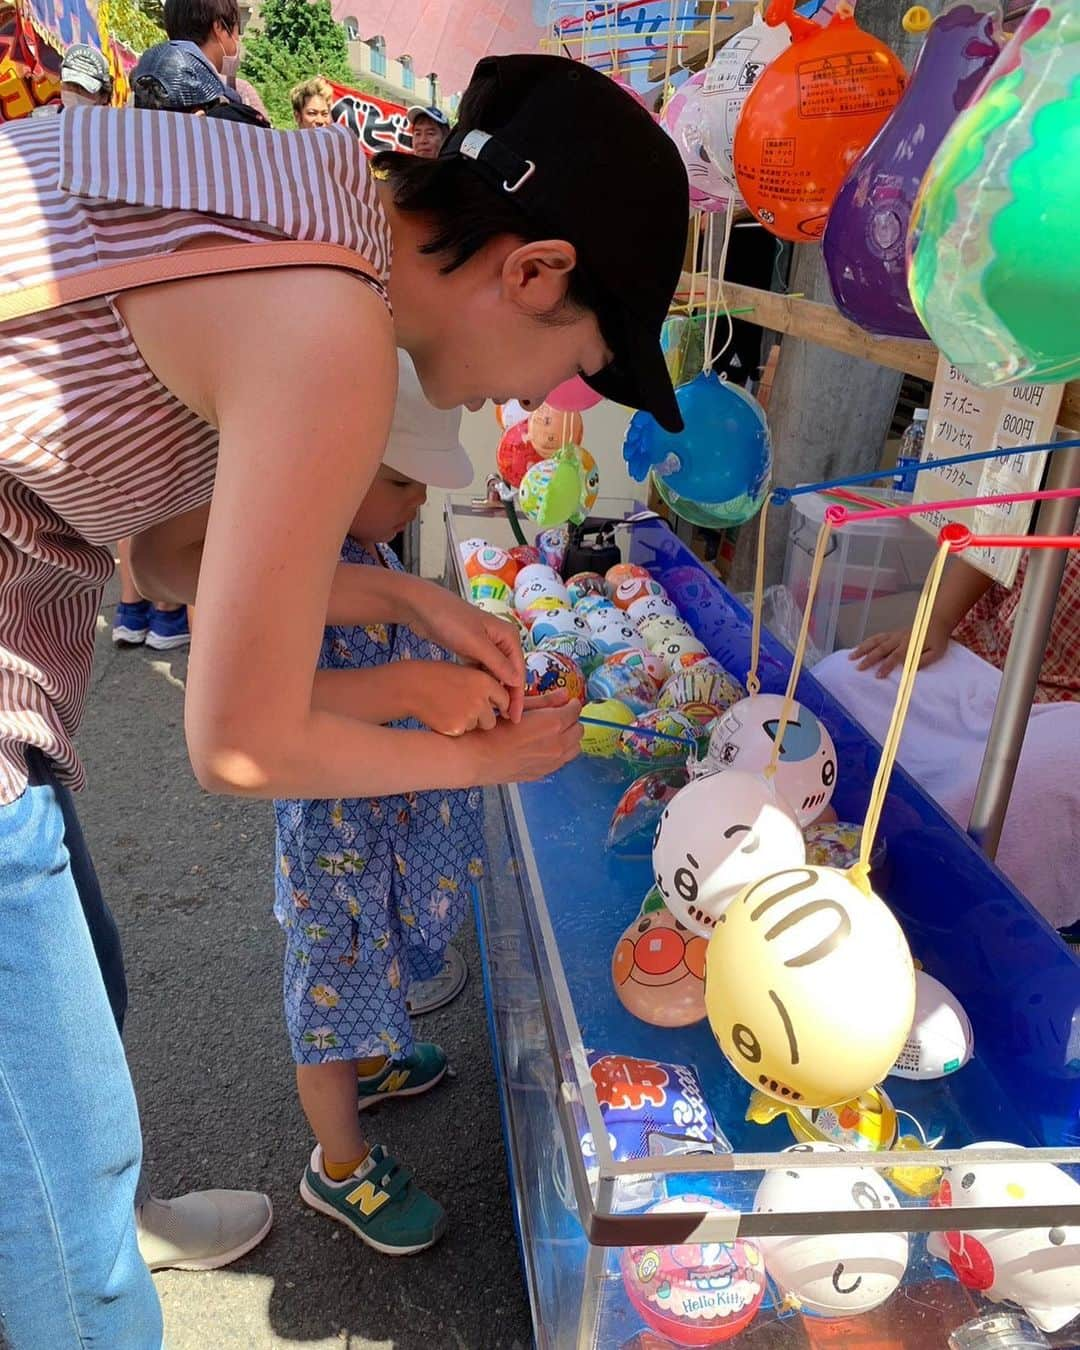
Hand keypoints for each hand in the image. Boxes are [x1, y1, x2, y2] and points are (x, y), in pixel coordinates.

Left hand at [408, 586, 524, 721]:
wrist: (421, 607)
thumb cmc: (450, 620)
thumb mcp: (475, 643)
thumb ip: (497, 663)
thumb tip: (517, 682)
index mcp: (508, 636)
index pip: (518, 672)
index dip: (517, 696)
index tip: (514, 719)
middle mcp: (501, 641)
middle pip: (509, 674)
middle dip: (508, 696)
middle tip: (505, 722)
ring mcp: (486, 646)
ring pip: (495, 674)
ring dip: (495, 692)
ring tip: (492, 714)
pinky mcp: (471, 650)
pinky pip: (481, 671)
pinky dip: (481, 684)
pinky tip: (478, 699)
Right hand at [408, 662, 510, 734]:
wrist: (412, 686)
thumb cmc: (437, 677)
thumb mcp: (466, 673)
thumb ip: (485, 687)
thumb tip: (504, 705)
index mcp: (485, 681)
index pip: (504, 700)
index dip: (498, 705)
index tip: (494, 708)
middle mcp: (480, 699)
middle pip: (492, 720)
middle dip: (482, 719)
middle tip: (465, 709)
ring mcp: (469, 715)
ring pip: (476, 728)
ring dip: (468, 723)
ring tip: (450, 708)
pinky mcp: (456, 728)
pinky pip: (462, 733)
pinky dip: (455, 728)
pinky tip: (442, 715)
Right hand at [462, 692, 583, 784]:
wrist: (475, 758)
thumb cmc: (492, 729)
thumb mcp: (519, 708)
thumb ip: (545, 701)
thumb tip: (564, 695)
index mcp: (554, 723)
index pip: (576, 710)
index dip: (570, 704)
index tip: (562, 703)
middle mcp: (558, 745)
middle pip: (579, 729)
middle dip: (571, 720)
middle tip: (556, 716)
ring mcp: (552, 762)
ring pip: (575, 748)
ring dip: (568, 738)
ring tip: (552, 733)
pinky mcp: (543, 773)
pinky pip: (562, 761)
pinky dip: (559, 752)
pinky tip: (542, 747)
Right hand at [850, 618, 949, 678]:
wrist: (936, 620)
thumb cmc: (938, 639)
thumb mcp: (936, 652)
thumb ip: (924, 660)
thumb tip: (911, 668)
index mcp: (910, 644)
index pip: (896, 656)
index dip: (886, 666)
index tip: (877, 676)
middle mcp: (899, 638)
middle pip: (881, 649)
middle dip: (869, 659)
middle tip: (858, 668)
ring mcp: (894, 635)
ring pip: (875, 641)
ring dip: (863, 649)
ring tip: (851, 657)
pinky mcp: (892, 633)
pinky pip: (877, 637)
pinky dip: (867, 642)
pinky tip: (858, 647)